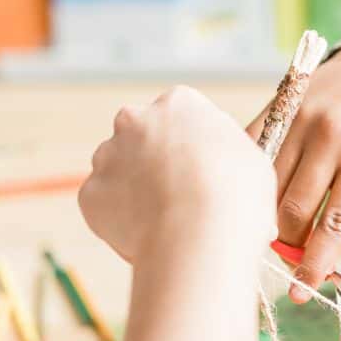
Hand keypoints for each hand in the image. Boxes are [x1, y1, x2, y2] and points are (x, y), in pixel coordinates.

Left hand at [81, 86, 274, 262]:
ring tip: (164, 222)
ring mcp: (108, 155)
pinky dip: (119, 221)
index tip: (198, 170)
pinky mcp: (90, 193)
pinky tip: (147, 235)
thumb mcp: (250, 159)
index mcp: (179, 104)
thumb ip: (225, 151)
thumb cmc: (237, 198)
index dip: (189, 147)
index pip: (178, 117)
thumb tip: (221, 164)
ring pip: (118, 171)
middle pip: (140, 137)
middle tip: (177, 195)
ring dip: (133, 190)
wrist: (200, 236)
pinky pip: (103, 206)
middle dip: (152, 162)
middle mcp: (135, 120)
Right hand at [246, 45, 340, 297]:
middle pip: (294, 210)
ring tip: (279, 235)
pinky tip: (258, 200)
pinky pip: (252, 157)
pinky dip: (251, 185)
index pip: (335, 223)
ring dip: (269, 221)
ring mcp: (298, 119)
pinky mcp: (275, 109)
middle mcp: (329, 135)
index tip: (305, 290)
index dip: (317, 262)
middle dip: (290, 246)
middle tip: (293, 262)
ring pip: (267, 188)